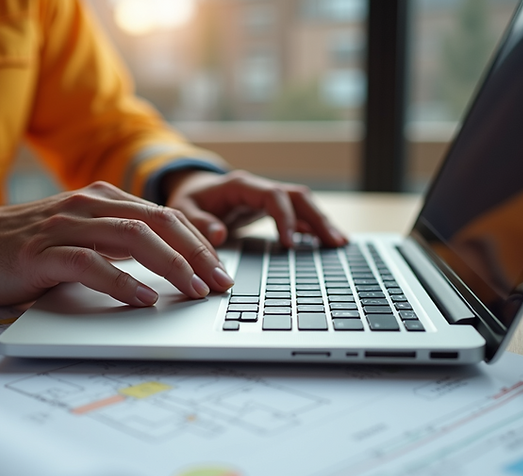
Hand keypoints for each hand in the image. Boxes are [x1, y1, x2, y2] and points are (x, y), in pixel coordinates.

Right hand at [0, 182, 234, 305]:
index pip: (166, 216)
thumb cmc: (29, 246)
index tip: (222, 270)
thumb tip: (170, 265)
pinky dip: (121, 282)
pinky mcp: (42, 252)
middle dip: (197, 253)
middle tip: (220, 283)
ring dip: (171, 266)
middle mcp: (89, 205)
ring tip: (194, 291)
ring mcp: (65, 226)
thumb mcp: (83, 236)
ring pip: (132, 238)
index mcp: (103, 199)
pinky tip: (143, 299)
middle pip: (159, 223)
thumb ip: (120, 242)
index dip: (200, 242)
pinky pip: (90, 263)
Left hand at [164, 170, 347, 247]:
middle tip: (334, 242)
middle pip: (297, 197)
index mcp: (240, 185)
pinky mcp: (271, 209)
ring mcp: (267, 198)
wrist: (192, 192)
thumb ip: (198, 223)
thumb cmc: (187, 201)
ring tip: (340, 243)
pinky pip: (298, 214)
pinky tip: (326, 242)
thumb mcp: (182, 211)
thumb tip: (218, 235)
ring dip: (321, 221)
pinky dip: (312, 227)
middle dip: (317, 218)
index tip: (290, 243)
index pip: (272, 196)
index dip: (284, 218)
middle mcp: (259, 188)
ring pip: (302, 204)